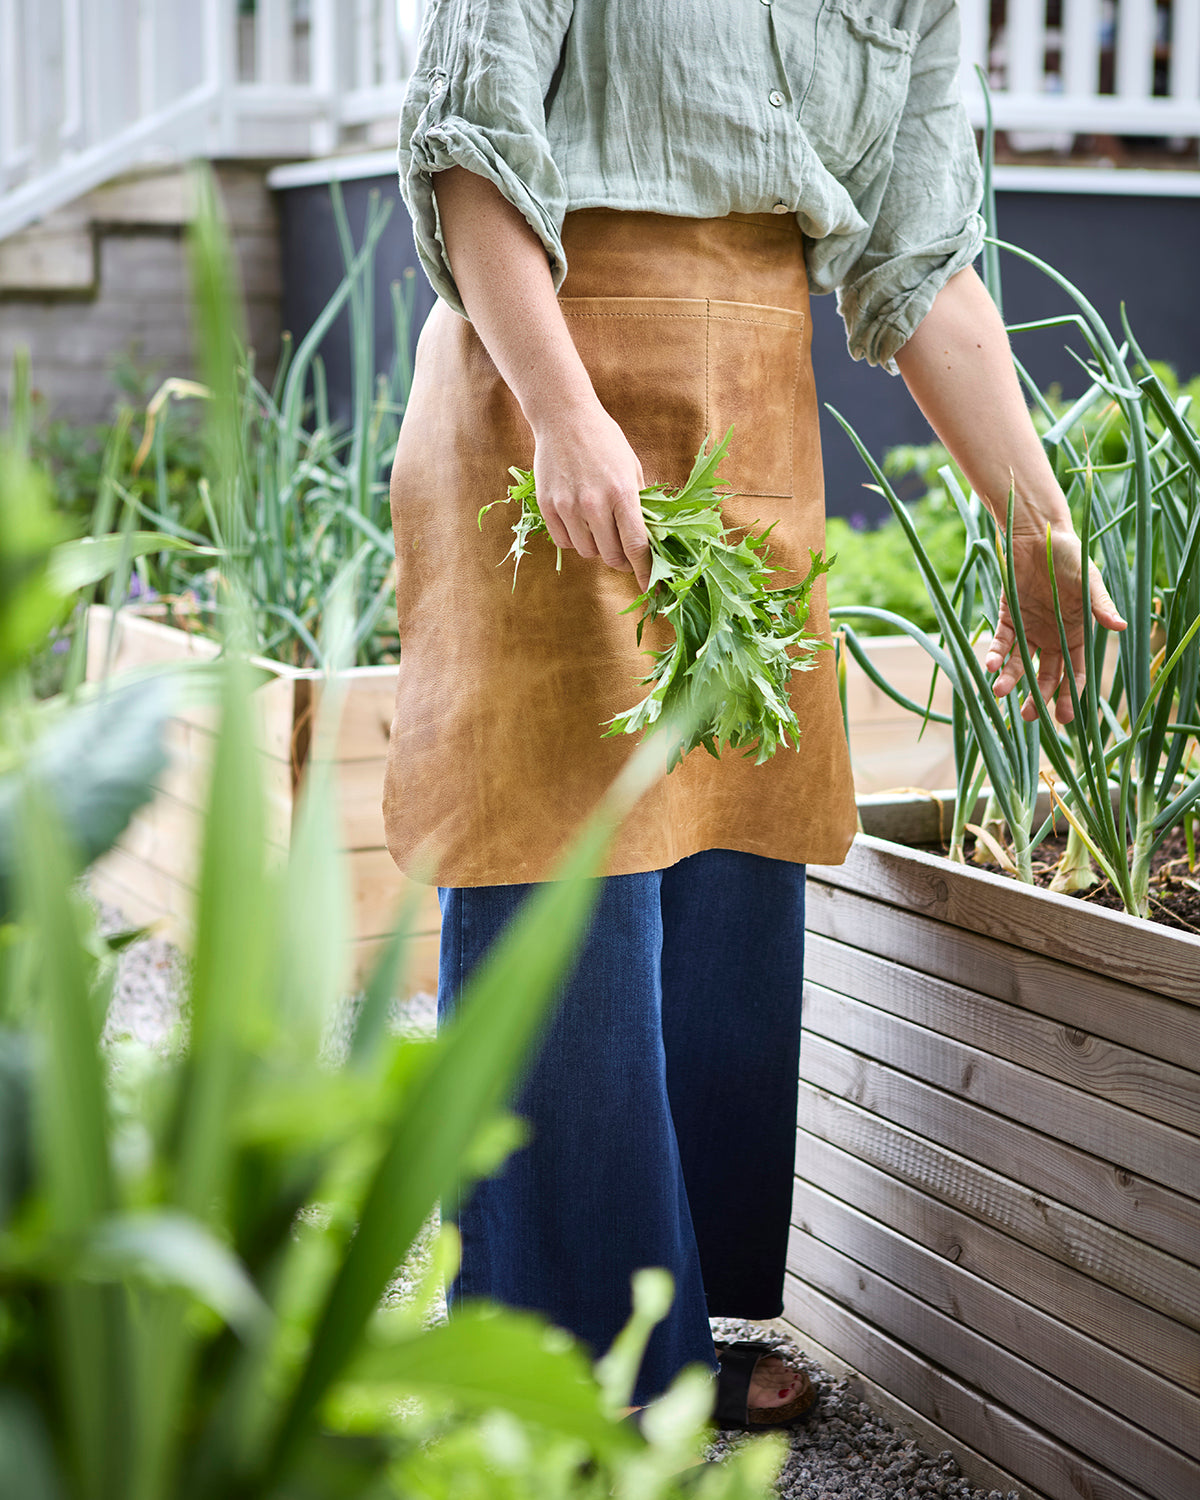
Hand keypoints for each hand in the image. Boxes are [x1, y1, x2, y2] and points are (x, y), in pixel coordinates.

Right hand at [531, 402, 651, 591]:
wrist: (564, 417)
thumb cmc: (605, 441)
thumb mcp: (632, 468)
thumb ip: (640, 505)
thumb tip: (648, 540)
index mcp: (622, 493)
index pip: (637, 546)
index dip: (646, 571)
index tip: (650, 586)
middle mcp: (594, 503)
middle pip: (611, 556)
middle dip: (622, 561)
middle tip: (625, 554)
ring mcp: (568, 506)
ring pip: (587, 552)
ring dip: (597, 549)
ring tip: (600, 529)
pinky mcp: (548, 506)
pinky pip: (564, 542)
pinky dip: (575, 539)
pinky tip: (579, 522)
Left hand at [985, 524, 1125, 723]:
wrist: (1038, 534)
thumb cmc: (1070, 556)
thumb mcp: (1088, 581)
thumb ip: (1100, 605)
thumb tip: (1120, 626)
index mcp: (1077, 633)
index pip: (1075, 672)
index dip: (1070, 695)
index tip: (1063, 717)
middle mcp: (1052, 636)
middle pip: (1046, 675)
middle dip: (1038, 697)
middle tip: (1029, 716)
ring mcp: (1029, 629)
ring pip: (1019, 663)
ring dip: (1011, 679)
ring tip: (1001, 692)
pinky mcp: (1007, 617)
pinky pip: (1000, 641)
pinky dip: (994, 653)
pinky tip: (989, 664)